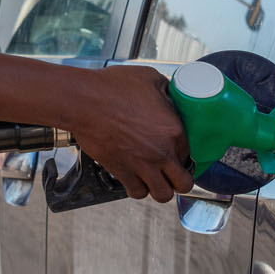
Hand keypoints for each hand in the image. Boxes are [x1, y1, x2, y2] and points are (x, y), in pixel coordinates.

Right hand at [68, 65, 192, 201]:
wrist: (84, 101)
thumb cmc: (114, 87)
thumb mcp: (150, 78)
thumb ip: (166, 91)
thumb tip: (170, 96)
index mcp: (174, 131)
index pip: (190, 154)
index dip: (183, 154)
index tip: (175, 152)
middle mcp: (161, 153)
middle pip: (183, 183)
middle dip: (180, 180)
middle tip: (172, 172)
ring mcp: (142, 165)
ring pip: (163, 195)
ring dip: (161, 188)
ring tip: (155, 178)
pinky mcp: (122, 171)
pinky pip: (137, 192)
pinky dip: (138, 188)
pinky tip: (137, 178)